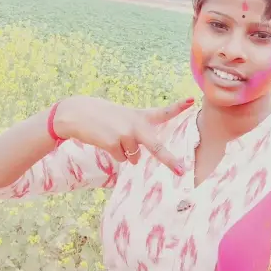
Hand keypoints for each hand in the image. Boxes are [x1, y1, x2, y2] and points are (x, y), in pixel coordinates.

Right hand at [54, 96, 194, 174]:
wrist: (77, 113)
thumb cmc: (103, 116)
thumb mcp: (124, 117)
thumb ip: (136, 132)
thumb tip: (134, 159)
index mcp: (140, 116)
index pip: (163, 112)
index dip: (178, 107)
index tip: (192, 100)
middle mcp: (136, 125)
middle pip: (157, 146)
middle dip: (169, 160)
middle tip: (181, 170)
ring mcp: (125, 134)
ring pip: (133, 157)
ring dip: (125, 153)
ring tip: (112, 136)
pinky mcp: (113, 142)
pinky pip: (121, 159)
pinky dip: (114, 154)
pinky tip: (105, 141)